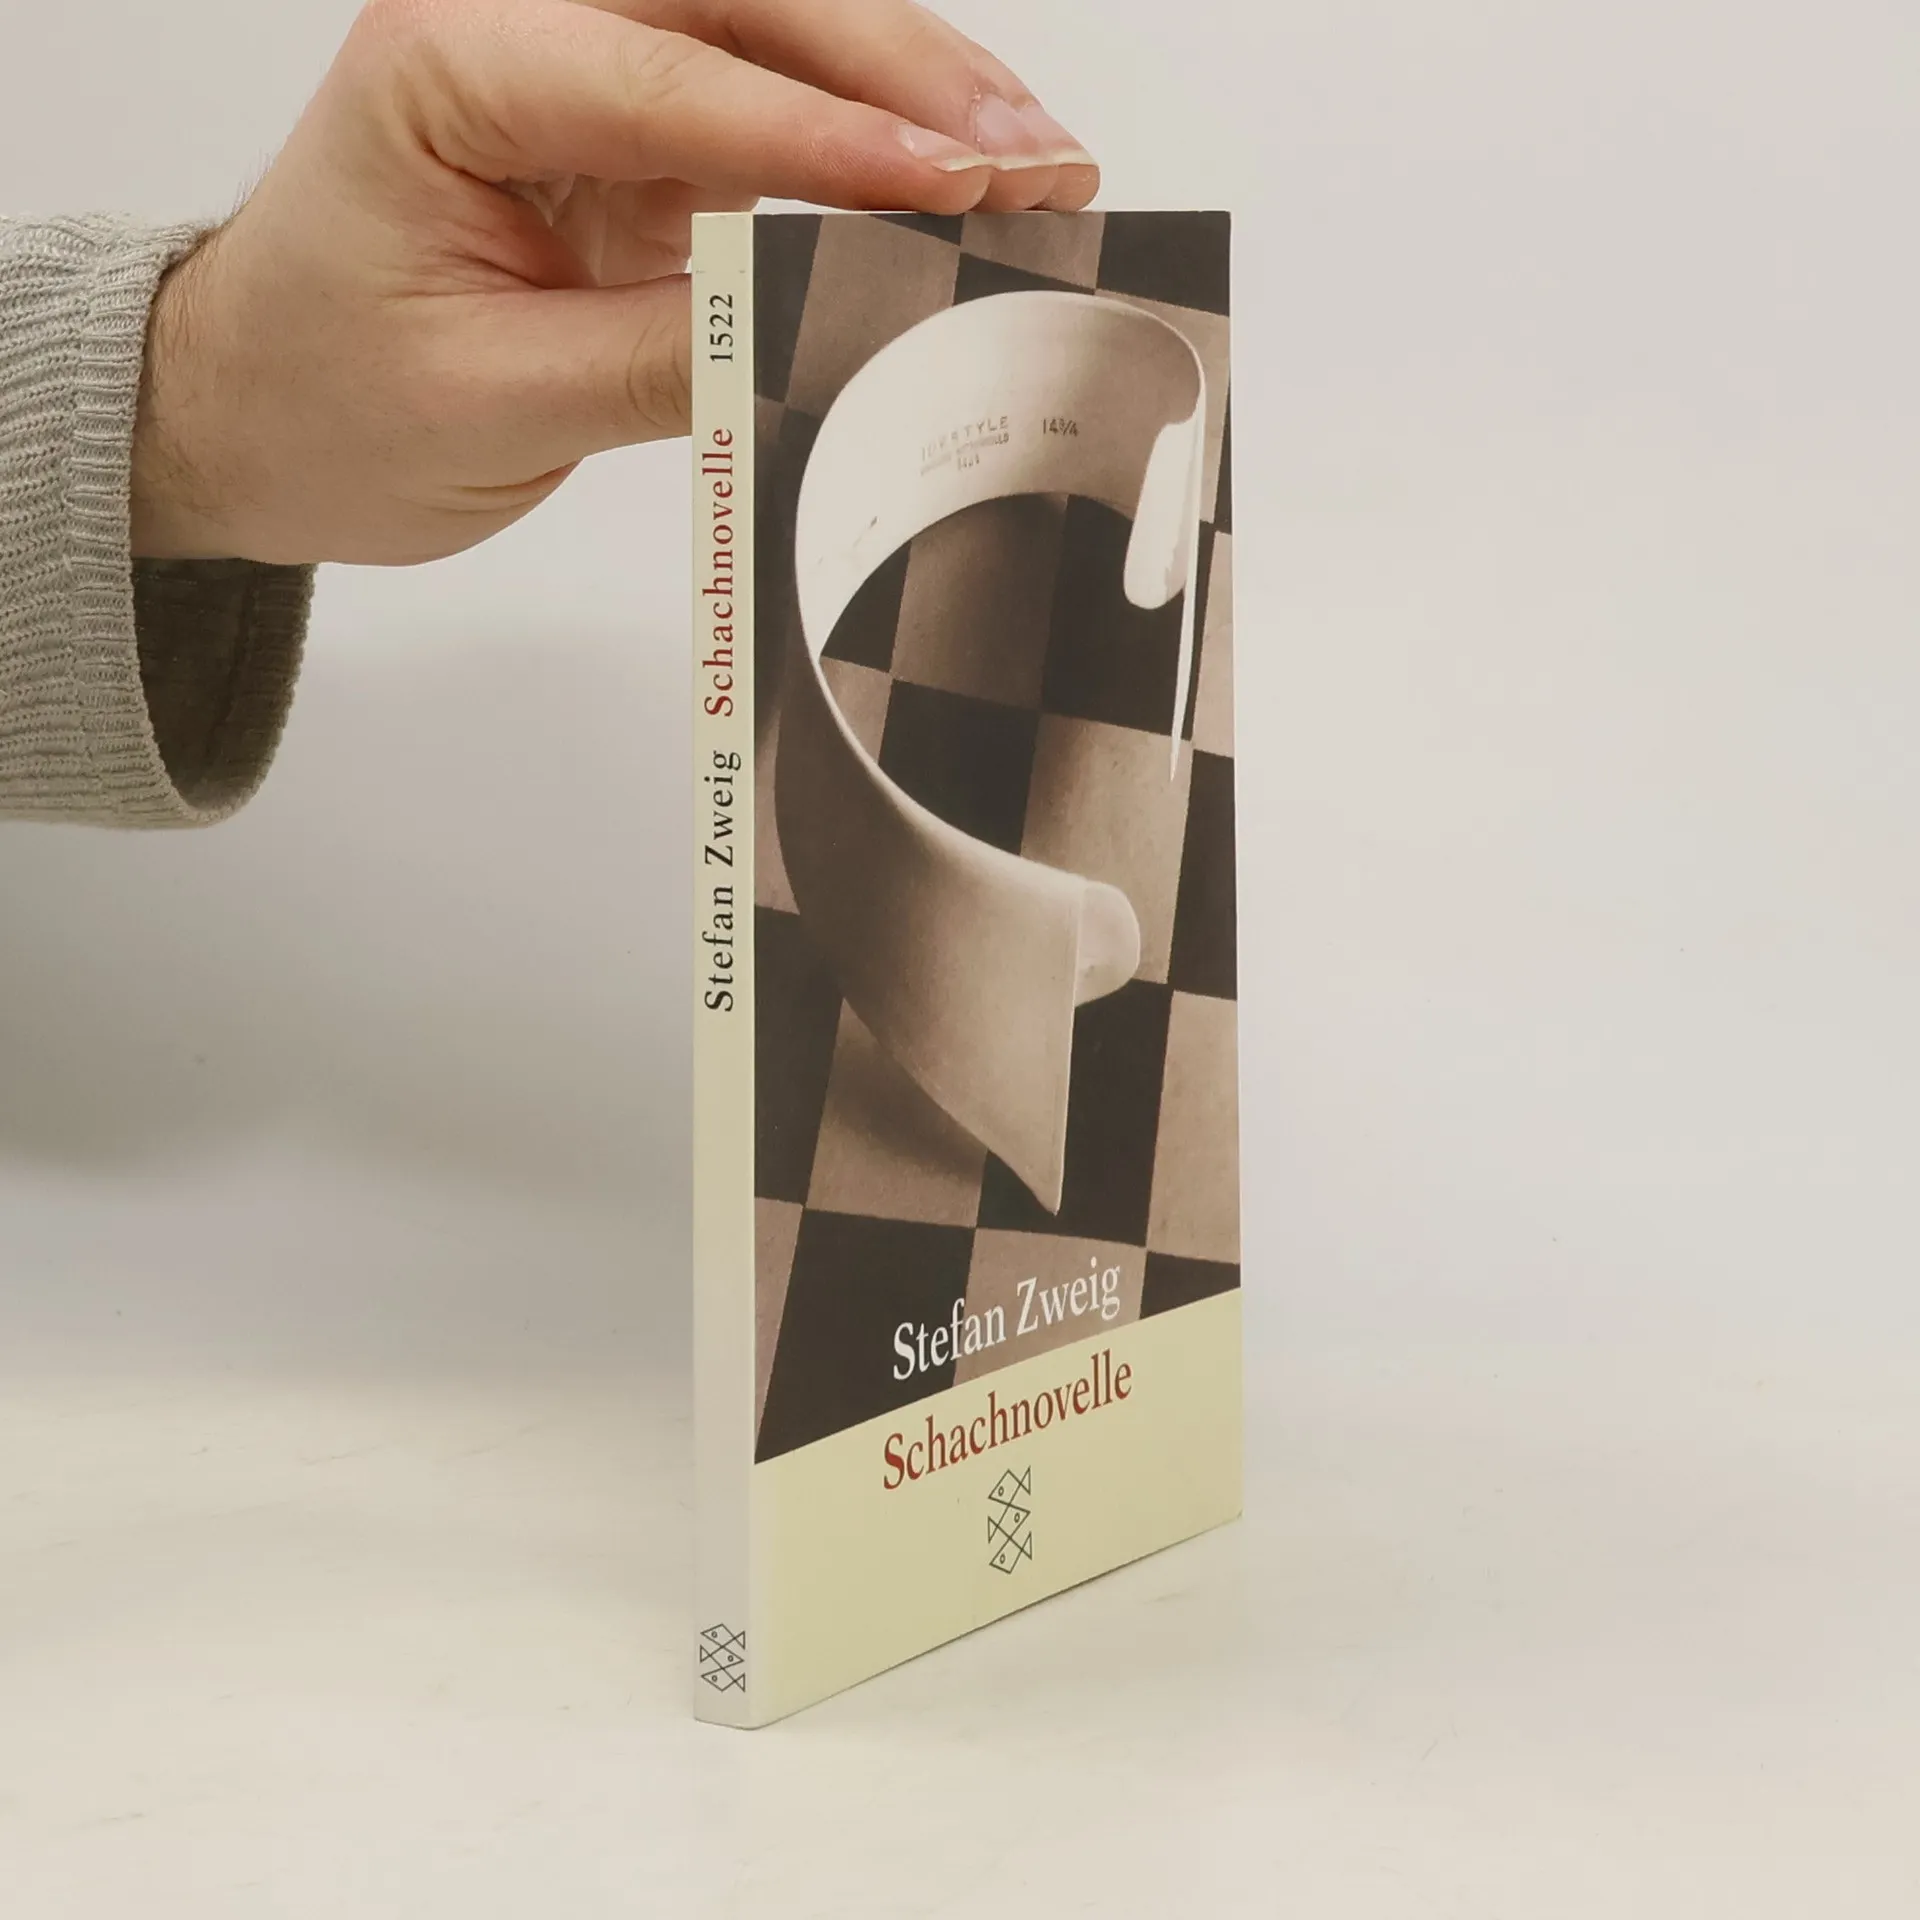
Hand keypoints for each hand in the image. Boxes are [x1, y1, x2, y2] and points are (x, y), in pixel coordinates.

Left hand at [131, 0, 1098, 567]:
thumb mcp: (491, 402)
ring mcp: (588, 76)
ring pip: (781, 40)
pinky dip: (877, 152)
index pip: (664, 78)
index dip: (823, 134)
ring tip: (1038, 164)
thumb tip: (821, 331)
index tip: (952, 183)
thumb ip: (658, 359)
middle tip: (1035, 160)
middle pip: (746, 7)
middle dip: (905, 79)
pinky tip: (962, 187)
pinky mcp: (637, 139)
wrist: (264, 411)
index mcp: (446, 62)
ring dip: (915, 94)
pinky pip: (780, 120)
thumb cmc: (328, 396)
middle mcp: (521, 30)